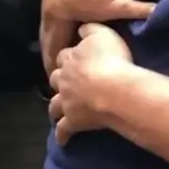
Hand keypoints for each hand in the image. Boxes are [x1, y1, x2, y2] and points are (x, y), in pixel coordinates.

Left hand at [49, 23, 133, 144]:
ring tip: (57, 111)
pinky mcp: (73, 121)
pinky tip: (63, 140)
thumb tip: (81, 28)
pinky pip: (64, 130)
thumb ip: (90, 29)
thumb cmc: (111, 59)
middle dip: (58, 81)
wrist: (113, 89)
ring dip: (55, 108)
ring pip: (54, 105)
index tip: (73, 60)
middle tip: (65, 84)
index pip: (64, 56)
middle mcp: (64, 80)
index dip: (68, 58)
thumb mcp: (102, 34)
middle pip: (55, 79)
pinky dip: (62, 135)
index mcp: (70, 59)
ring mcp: (66, 102)